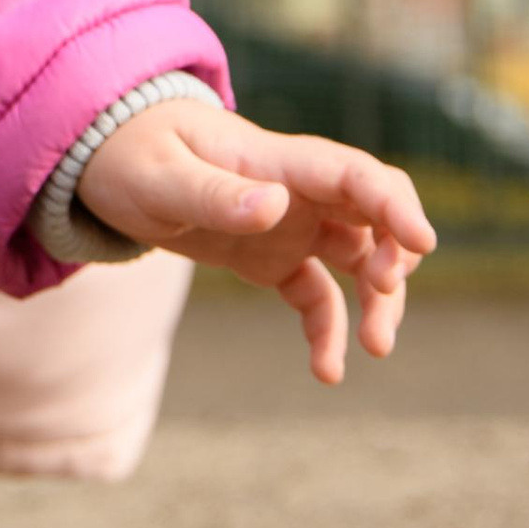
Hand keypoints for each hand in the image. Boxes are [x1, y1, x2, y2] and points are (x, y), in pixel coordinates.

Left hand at [76, 103, 435, 383]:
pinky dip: (329, 330)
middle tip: (381, 303)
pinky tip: (329, 372)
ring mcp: (289, 224)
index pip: (355, 175)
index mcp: (277, 160)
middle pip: (375, 216)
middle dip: (396, 258)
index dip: (395, 205)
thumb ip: (215, 195)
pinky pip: (316, 294)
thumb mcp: (160, 178)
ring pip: (358, 259)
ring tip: (374, 350)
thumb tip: (275, 208)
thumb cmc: (131, 155)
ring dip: (377, 302)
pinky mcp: (272, 256)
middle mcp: (297, 190)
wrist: (105, 157)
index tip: (424, 245)